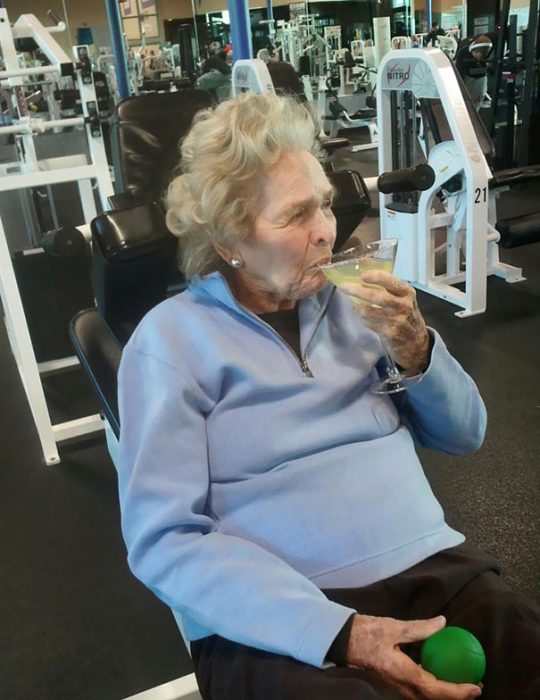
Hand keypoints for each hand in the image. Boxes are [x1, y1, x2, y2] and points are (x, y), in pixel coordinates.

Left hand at [339, 271, 429, 371]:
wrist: (414, 339)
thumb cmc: (404, 312)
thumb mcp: (401, 296)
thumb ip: (386, 284)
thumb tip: (363, 265)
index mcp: (407, 292)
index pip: (392, 282)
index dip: (377, 278)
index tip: (363, 275)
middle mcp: (403, 306)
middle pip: (378, 297)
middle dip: (358, 291)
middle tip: (344, 287)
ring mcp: (397, 321)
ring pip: (369, 312)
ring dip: (357, 307)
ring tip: (351, 302)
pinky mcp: (389, 334)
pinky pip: (369, 323)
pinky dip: (361, 317)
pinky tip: (359, 313)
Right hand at [347, 614, 481, 699]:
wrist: (342, 641)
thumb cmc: (366, 633)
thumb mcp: (393, 627)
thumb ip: (419, 628)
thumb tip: (443, 623)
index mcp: (403, 674)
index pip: (436, 690)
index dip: (458, 692)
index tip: (475, 687)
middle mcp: (402, 686)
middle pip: (434, 698)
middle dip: (457, 696)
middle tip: (476, 684)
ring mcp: (397, 685)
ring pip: (427, 695)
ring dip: (446, 691)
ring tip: (462, 679)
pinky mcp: (395, 680)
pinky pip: (419, 687)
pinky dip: (434, 682)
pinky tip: (438, 669)